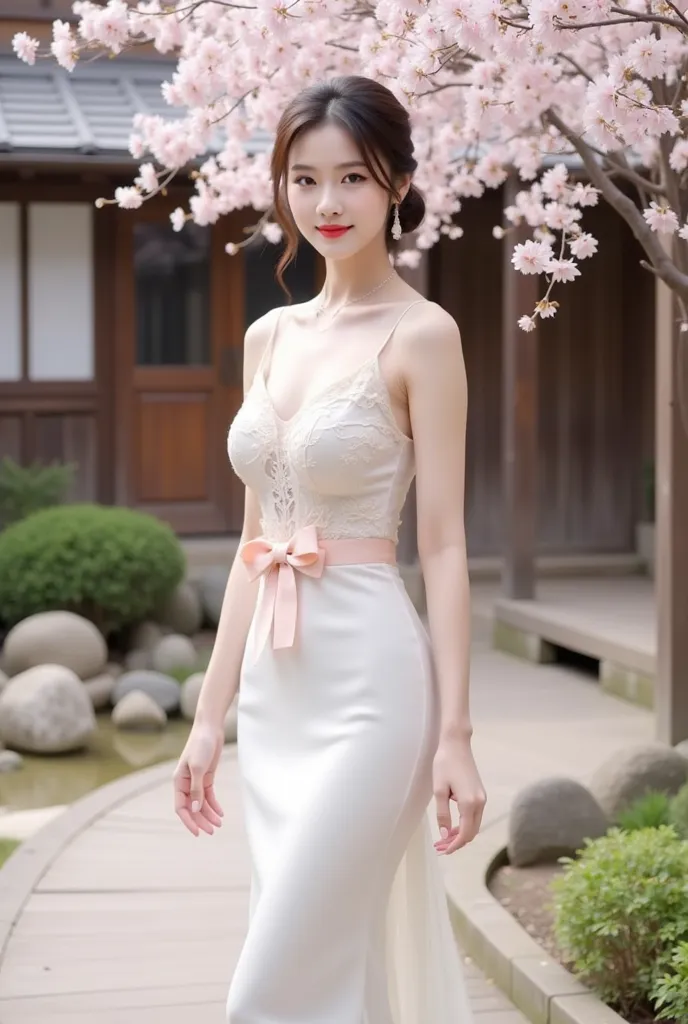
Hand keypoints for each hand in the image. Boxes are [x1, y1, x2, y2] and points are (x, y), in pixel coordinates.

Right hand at [173, 722, 224, 836]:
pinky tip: (221, 813)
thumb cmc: (200, 745)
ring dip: (209, 814)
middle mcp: (186, 784)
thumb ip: (196, 789)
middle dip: (201, 820)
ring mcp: (196, 781)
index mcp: (178, 782)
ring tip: (219, 824)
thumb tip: (195, 808)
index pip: (181, 807)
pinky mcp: (207, 777)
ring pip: (201, 803)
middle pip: (192, 808)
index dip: (188, 821)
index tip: (197, 833)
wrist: (210, 728)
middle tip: (213, 831)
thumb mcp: (198, 768)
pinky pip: (209, 795)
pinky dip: (214, 805)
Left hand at [432, 735, 485, 855]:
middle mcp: (480, 802)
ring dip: (461, 833)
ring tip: (444, 838)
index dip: (455, 845)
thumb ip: (443, 814)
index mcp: (469, 803)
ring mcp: (482, 797)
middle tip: (440, 847)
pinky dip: (464, 824)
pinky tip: (452, 825)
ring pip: (474, 824)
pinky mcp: (479, 793)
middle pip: (472, 832)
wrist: (456, 744)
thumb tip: (445, 834)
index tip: (443, 851)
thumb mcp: (439, 790)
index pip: (465, 833)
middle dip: (457, 842)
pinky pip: (474, 815)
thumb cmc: (445, 764)